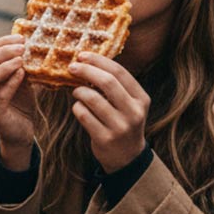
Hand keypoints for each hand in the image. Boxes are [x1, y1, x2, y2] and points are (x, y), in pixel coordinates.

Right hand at [0, 34, 36, 167]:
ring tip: (21, 59)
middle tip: (22, 46)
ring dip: (4, 65)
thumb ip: (20, 64)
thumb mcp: (20, 79)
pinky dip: (11, 82)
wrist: (22, 132)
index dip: (1, 43)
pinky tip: (22, 74)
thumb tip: (30, 42)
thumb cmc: (21, 103)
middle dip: (3, 51)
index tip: (20, 37)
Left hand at [69, 52, 148, 173]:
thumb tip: (88, 61)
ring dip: (79, 91)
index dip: (99, 61)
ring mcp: (120, 127)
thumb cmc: (123, 122)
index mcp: (141, 99)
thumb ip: (115, 86)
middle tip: (72, 67)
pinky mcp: (105, 139)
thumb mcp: (129, 104)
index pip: (120, 72)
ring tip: (77, 91)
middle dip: (86, 70)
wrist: (127, 158)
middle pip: (107, 82)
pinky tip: (79, 108)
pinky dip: (77, 107)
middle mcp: (134, 112)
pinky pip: (84, 115)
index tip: (82, 55)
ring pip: (92, 99)